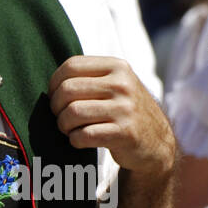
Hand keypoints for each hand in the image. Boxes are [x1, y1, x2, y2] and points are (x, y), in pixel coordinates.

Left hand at [49, 55, 175, 176]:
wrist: (156, 141)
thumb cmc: (123, 111)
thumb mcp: (115, 84)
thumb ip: (88, 77)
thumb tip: (51, 85)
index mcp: (117, 67)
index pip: (71, 66)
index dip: (54, 84)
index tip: (58, 98)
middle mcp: (123, 84)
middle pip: (67, 91)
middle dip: (56, 108)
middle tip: (63, 117)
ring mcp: (125, 109)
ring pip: (72, 113)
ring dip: (64, 126)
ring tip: (71, 129)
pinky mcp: (124, 133)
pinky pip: (82, 136)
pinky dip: (74, 140)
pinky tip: (81, 140)